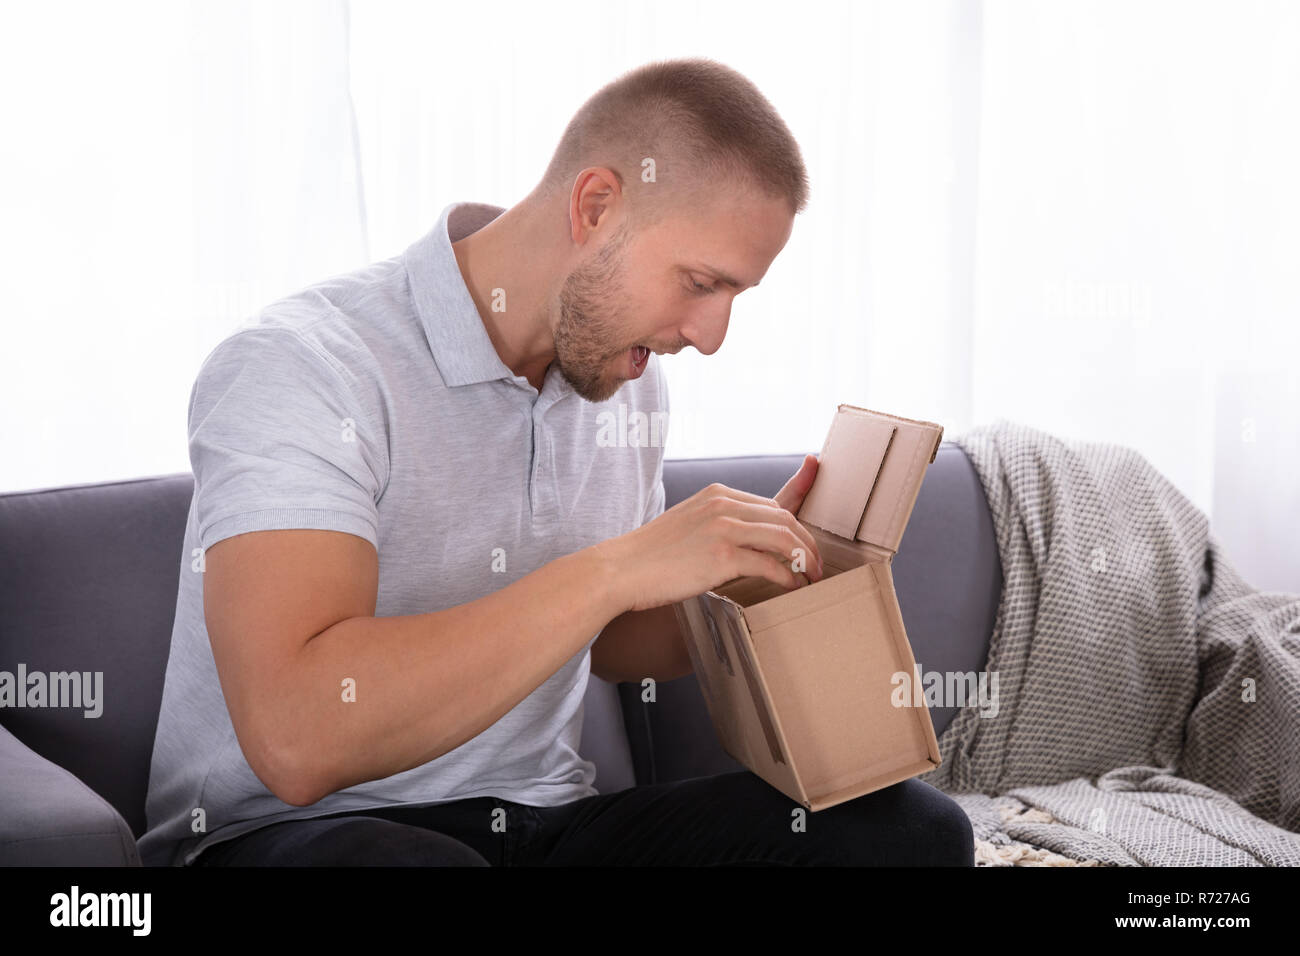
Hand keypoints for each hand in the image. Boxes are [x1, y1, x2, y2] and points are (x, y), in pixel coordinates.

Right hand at [595, 454, 822, 612]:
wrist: (620, 569)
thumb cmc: (649, 556)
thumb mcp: (686, 525)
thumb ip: (716, 525)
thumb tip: (743, 544)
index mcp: (716, 494)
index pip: (770, 499)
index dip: (801, 492)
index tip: (817, 481)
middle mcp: (723, 504)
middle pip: (783, 517)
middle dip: (807, 542)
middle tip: (818, 563)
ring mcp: (723, 527)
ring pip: (783, 537)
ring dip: (805, 559)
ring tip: (813, 576)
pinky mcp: (721, 555)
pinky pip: (770, 564)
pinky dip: (788, 576)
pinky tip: (792, 587)